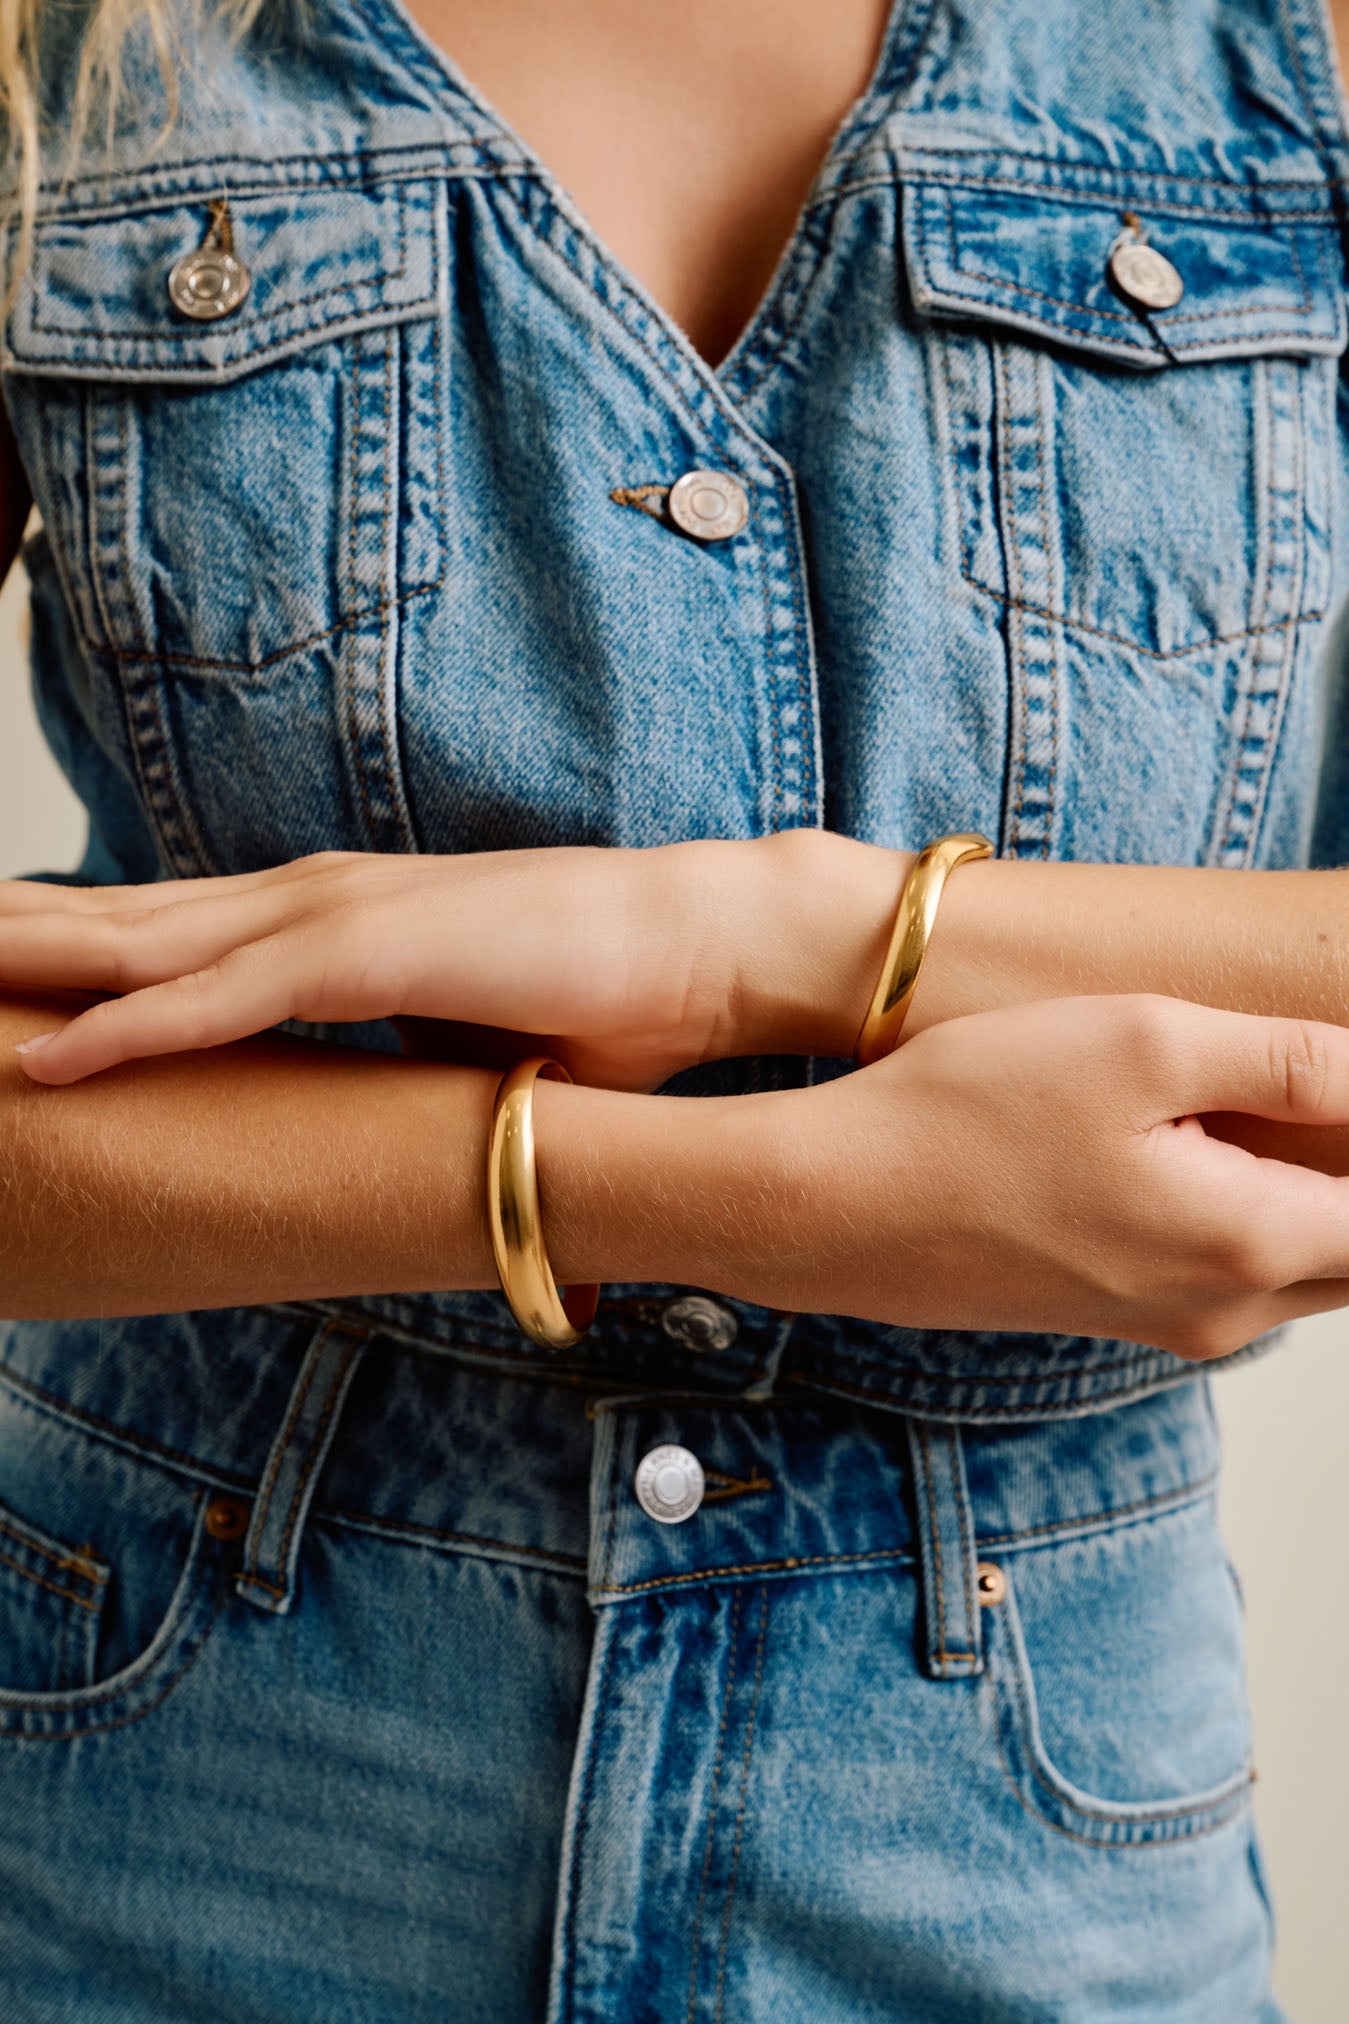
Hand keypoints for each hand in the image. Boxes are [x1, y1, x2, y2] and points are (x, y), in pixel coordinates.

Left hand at [0, 843, 748, 1090]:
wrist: (701, 949)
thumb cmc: (607, 1007)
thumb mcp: (476, 1059)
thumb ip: (419, 1092)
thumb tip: (423, 1174)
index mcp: (331, 922)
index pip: (172, 934)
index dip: (75, 952)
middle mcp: (313, 903)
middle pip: (127, 923)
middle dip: (17, 942)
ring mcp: (335, 918)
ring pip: (145, 946)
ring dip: (31, 967)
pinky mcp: (369, 952)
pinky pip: (219, 999)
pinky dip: (126, 1027)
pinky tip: (45, 1056)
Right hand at [705, 992, 1348, 1357]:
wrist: (830, 1205)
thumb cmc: (967, 1115)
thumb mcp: (1141, 1041)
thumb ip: (1291, 1059)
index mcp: (1247, 1240)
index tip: (1345, 1094)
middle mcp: (1220, 1306)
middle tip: (1322, 1102)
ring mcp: (1163, 1323)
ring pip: (1298, 1268)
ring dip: (1315, 1205)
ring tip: (1285, 1116)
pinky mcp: (1110, 1313)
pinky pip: (1225, 1273)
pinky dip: (1251, 1220)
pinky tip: (1203, 1150)